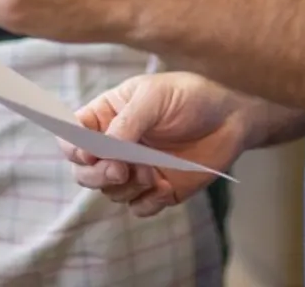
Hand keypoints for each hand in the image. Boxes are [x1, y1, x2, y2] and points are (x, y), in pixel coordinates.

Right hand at [62, 72, 253, 216]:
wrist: (233, 118)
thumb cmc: (192, 96)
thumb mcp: (155, 97)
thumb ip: (127, 121)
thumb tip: (102, 149)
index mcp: (108, 116)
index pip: (72, 137)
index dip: (73, 149)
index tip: (89, 153)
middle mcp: (116, 146)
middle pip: (84, 172)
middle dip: (97, 175)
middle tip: (121, 169)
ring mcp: (135, 169)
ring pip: (110, 192)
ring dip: (126, 186)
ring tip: (152, 171)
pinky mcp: (157, 189)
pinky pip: (137, 207)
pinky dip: (147, 201)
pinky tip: (165, 186)